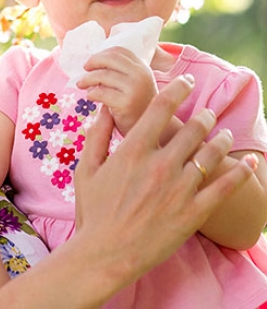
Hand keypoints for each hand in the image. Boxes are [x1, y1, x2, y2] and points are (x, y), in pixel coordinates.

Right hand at [74, 75, 257, 283]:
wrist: (106, 254)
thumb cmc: (93, 210)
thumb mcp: (86, 168)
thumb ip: (97, 134)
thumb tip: (105, 107)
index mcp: (133, 150)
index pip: (161, 109)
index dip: (177, 89)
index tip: (186, 81)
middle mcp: (160, 164)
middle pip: (192, 128)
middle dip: (202, 114)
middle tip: (206, 111)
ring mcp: (179, 189)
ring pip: (210, 153)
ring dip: (220, 137)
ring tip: (223, 132)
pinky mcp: (193, 212)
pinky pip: (224, 188)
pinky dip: (240, 172)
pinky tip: (249, 163)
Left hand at [78, 46, 157, 135]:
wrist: (155, 134)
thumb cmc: (137, 108)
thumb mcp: (134, 85)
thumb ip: (121, 73)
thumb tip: (92, 62)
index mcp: (143, 68)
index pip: (120, 51)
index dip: (102, 54)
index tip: (93, 62)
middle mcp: (141, 75)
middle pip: (110, 59)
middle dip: (93, 62)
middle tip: (84, 69)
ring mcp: (135, 88)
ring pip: (103, 75)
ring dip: (87, 78)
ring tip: (81, 84)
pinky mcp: (126, 103)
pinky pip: (101, 92)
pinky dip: (92, 93)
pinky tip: (90, 97)